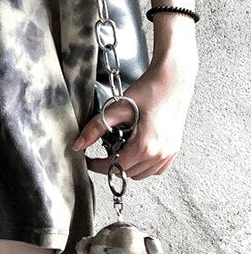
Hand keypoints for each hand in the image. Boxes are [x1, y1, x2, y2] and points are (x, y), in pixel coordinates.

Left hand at [71, 54, 196, 179]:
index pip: (116, 167)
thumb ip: (96, 128)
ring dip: (128, 166)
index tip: (88, 160)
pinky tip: (135, 149)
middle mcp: (160, 153)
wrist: (172, 80)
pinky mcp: (174, 149)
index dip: (98, 165)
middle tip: (103, 147)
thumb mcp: (117, 108)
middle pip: (128, 173)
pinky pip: (156, 168)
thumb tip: (79, 144)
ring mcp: (170, 153)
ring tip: (119, 145)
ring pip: (142, 174)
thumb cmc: (148, 90)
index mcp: (146, 146)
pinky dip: (143, 165)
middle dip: (112, 164)